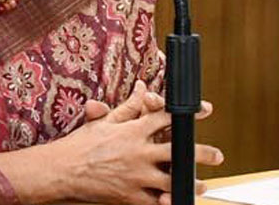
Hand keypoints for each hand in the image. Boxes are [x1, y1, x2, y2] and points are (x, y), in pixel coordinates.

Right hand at [61, 81, 222, 204]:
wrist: (61, 170)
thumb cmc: (81, 145)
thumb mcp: (105, 121)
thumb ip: (129, 106)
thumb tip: (142, 86)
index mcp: (133, 130)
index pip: (167, 117)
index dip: (188, 113)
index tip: (204, 111)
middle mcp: (138, 152)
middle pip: (178, 151)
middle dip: (200, 153)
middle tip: (216, 155)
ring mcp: (135, 176)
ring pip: (171, 181)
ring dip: (189, 183)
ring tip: (200, 184)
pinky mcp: (129, 196)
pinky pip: (154, 202)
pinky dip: (167, 202)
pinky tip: (177, 201)